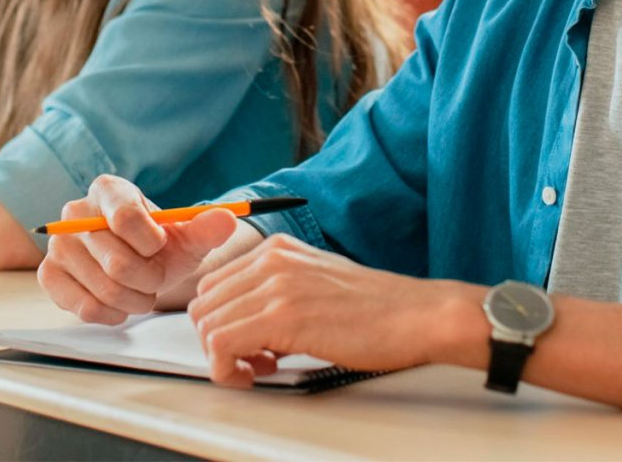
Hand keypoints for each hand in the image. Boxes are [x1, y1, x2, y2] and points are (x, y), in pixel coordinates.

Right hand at [37, 175, 242, 324]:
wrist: (137, 265)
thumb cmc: (160, 247)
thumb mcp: (187, 236)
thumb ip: (207, 228)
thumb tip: (227, 219)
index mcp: (108, 190)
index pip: (127, 218)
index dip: (152, 243)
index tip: (160, 246)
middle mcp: (75, 211)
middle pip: (118, 262)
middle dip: (149, 279)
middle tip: (155, 278)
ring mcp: (58, 244)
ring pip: (105, 288)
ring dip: (135, 300)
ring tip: (141, 291)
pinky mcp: (49, 275)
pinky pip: (84, 307)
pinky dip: (112, 313)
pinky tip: (120, 305)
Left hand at [187, 234, 487, 386]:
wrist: (417, 316)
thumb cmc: (378, 309)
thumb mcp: (317, 282)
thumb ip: (278, 292)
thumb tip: (246, 323)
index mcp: (277, 249)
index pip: (214, 284)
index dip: (221, 321)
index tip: (246, 343)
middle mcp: (271, 260)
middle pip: (204, 305)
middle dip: (217, 340)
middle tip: (251, 360)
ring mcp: (276, 286)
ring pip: (208, 326)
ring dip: (224, 357)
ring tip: (260, 367)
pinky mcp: (283, 317)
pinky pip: (222, 346)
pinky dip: (228, 370)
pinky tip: (257, 374)